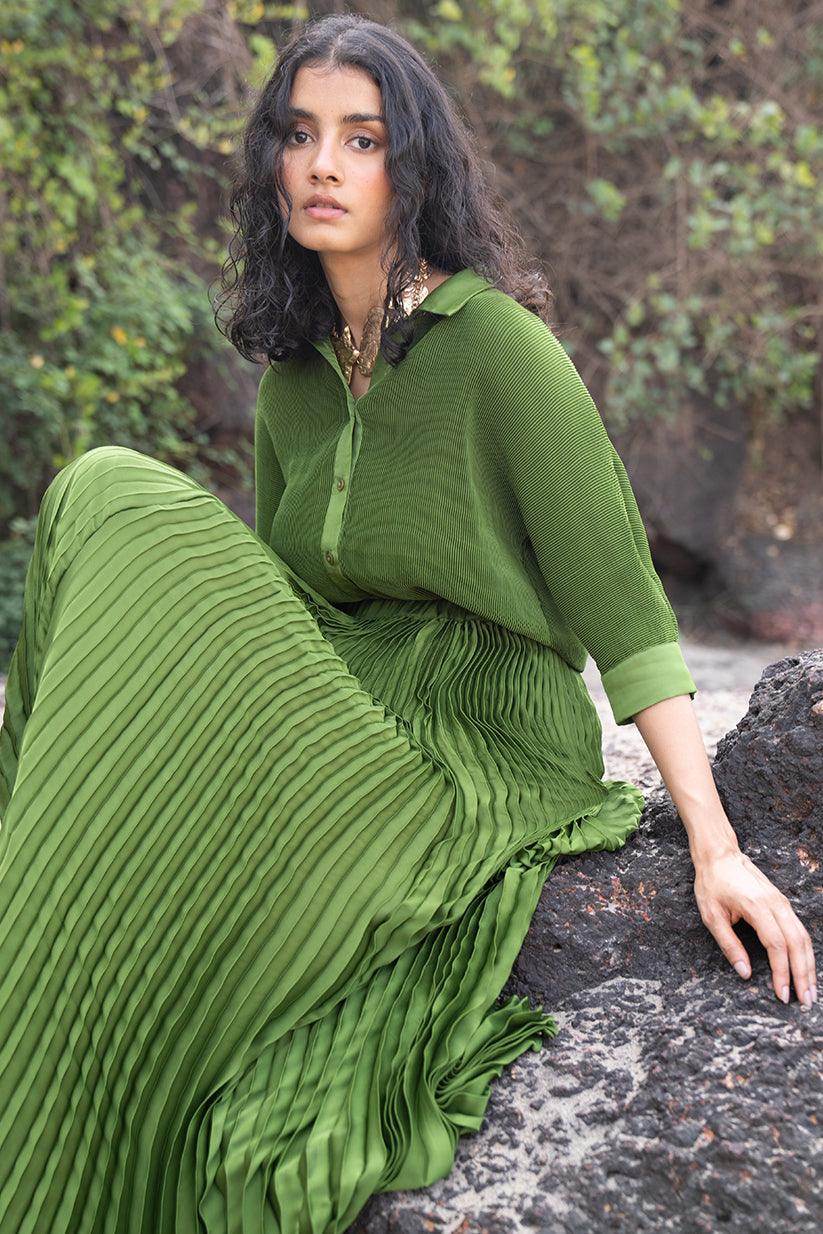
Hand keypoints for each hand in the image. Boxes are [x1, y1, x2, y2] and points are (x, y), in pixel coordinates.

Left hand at [693, 847, 816, 1006]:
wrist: (720, 855)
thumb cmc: (712, 884)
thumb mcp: (711, 915)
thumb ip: (729, 945)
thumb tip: (745, 973)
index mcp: (756, 906)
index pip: (776, 945)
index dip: (782, 972)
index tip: (782, 994)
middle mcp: (775, 904)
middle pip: (797, 943)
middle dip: (803, 974)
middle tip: (806, 1001)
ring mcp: (781, 902)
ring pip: (803, 937)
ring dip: (808, 965)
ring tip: (809, 990)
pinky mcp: (782, 903)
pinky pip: (799, 930)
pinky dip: (805, 951)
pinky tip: (805, 967)